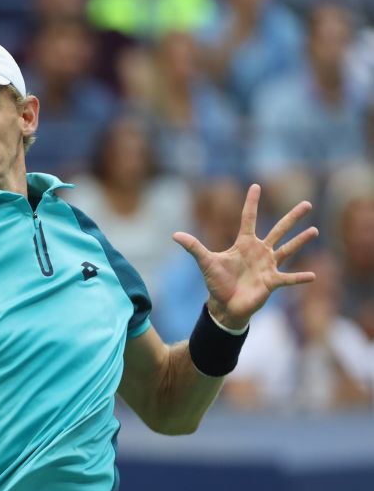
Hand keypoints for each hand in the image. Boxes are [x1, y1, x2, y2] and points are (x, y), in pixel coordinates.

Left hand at [172, 184, 317, 329]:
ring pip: (288, 250)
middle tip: (307, 203)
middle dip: (292, 217)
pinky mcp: (272, 282)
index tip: (255, 185)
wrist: (224, 305)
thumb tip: (175, 235)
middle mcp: (260, 251)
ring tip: (315, 230)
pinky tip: (313, 275)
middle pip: (278, 230)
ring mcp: (268, 266)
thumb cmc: (217, 282)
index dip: (251, 203)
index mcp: (244, 244)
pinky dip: (299, 278)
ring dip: (301, 241)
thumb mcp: (206, 262)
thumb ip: (194, 247)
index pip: (248, 218)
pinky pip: (288, 278)